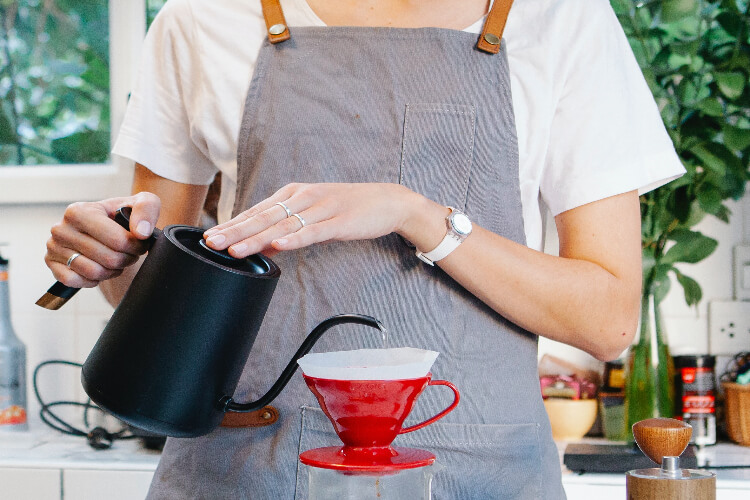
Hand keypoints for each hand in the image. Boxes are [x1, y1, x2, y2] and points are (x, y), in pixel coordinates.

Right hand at [45, 192, 160, 287]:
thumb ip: (146, 209)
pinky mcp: (52, 264)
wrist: (107, 229)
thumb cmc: (123, 216)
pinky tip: (100, 268)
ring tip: (117, 260)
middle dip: (126, 259)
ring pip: (93, 272)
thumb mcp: (142, 203)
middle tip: (130, 254)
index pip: (117, 240)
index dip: (136, 247)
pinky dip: (93, 280)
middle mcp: (61, 228)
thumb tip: (141, 232)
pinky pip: (75, 281)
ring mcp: (54, 247)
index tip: (140, 244)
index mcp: (79, 211)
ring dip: (112, 271)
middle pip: (108, 258)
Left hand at [203, 183, 421, 257]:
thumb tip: (262, 246)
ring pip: (282, 226)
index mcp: (293, 194)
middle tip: (211, 243)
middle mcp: (302, 198)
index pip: (256, 211)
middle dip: (234, 232)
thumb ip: (287, 228)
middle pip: (262, 217)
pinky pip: (312, 232)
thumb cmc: (347, 208)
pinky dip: (293, 240)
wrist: (386, 201)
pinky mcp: (337, 221)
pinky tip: (277, 247)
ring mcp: (320, 209)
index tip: (208, 237)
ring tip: (234, 250)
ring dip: (256, 239)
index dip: (231, 225)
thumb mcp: (313, 215)